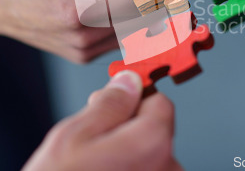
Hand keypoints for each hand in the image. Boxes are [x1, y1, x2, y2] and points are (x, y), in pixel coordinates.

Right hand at [23, 71, 182, 170]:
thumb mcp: (75, 134)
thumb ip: (110, 103)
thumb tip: (129, 81)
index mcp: (153, 142)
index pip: (160, 102)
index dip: (134, 99)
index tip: (114, 102)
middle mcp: (168, 168)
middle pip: (154, 130)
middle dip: (127, 128)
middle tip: (93, 140)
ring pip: (148, 155)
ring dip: (126, 154)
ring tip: (93, 167)